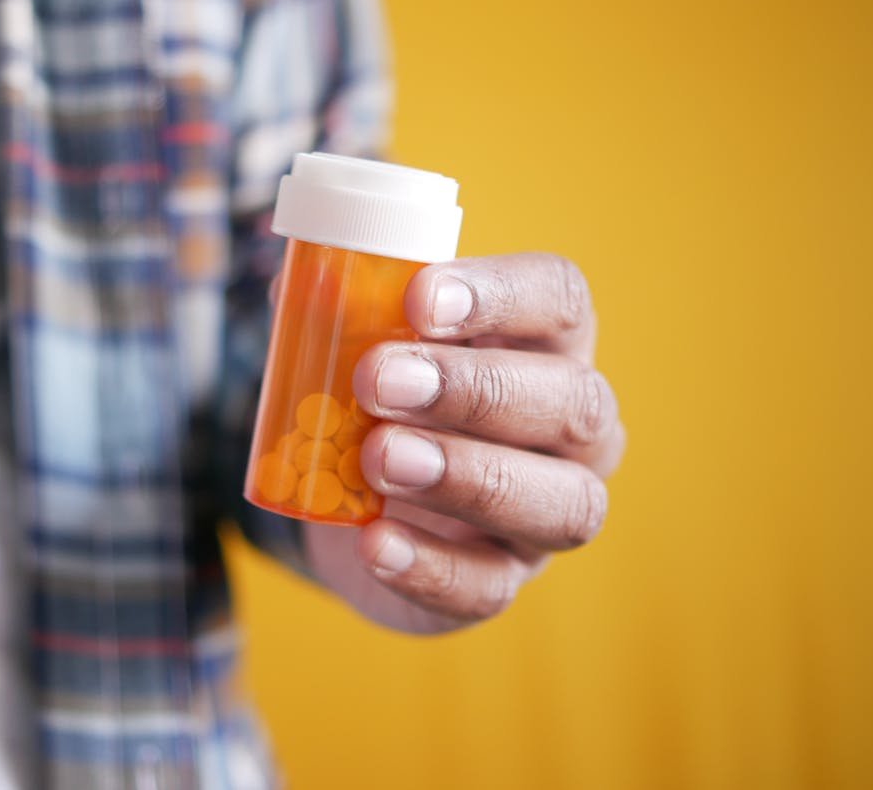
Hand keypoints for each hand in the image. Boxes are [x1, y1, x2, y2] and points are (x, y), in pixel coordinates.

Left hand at [304, 253, 624, 632]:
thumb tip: (299, 284)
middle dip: (474, 390)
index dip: (499, 294)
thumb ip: (337, 310)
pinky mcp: (501, 580)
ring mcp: (548, 512)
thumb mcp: (358, 342)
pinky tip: (374, 543)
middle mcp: (572, 428)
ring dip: (468, 478)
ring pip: (562, 503)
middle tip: (378, 383)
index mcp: (545, 341)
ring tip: (381, 459)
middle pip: (573, 402)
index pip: (559, 298)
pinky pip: (488, 587)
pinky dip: (431, 568)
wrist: (354, 506)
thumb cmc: (378, 396)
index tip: (418, 299)